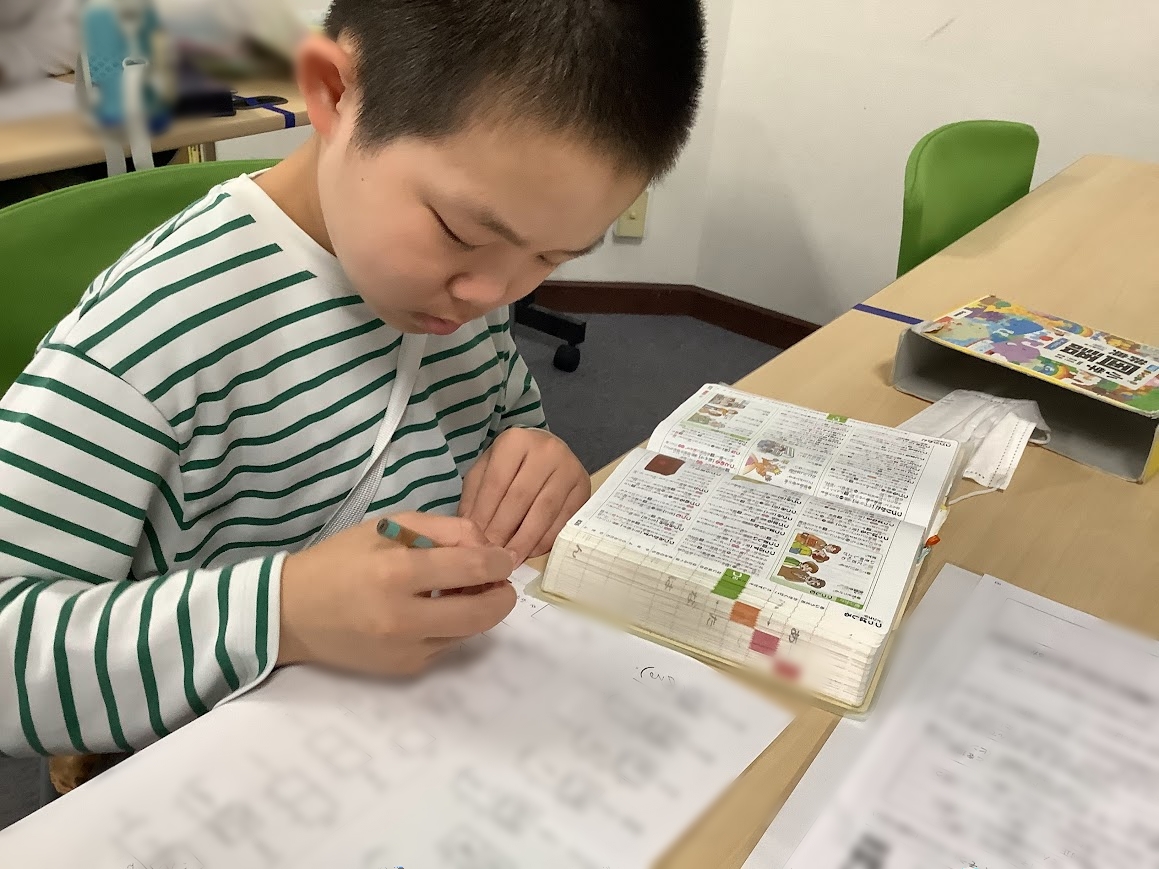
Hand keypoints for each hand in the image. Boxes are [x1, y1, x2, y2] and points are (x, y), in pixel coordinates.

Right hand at [277, 512, 516, 674]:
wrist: (291, 613)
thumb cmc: (340, 561)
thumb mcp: (388, 527)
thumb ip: (444, 530)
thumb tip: (486, 547)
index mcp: (395, 573)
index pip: (471, 569)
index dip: (499, 562)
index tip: (503, 557)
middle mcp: (402, 617)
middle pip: (481, 613)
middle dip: (502, 595)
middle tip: (500, 582)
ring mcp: (404, 650)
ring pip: (469, 633)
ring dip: (479, 611)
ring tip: (464, 591)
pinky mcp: (404, 669)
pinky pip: (447, 646)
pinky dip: (452, 626)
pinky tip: (436, 609)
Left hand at [458, 428, 589, 563]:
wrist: (546, 451)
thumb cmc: (511, 463)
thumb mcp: (486, 469)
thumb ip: (475, 496)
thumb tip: (470, 531)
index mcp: (515, 441)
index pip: (496, 483)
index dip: (485, 515)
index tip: (475, 542)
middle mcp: (546, 450)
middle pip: (520, 497)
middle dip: (503, 531)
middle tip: (492, 556)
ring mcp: (569, 468)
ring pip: (544, 511)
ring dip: (525, 540)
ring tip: (509, 559)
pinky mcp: (584, 488)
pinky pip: (563, 520)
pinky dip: (545, 540)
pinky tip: (530, 552)